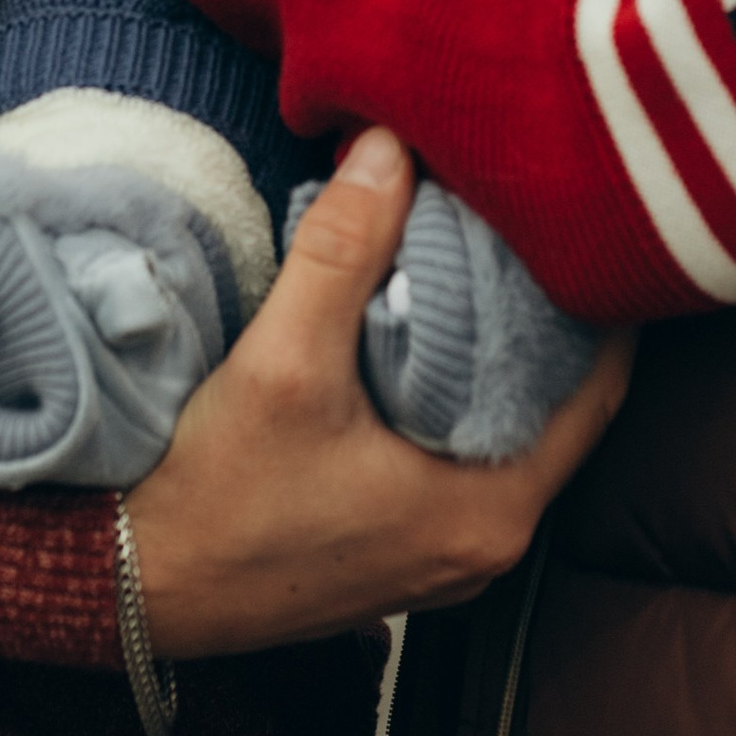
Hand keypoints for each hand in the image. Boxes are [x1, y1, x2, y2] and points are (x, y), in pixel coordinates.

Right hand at [124, 130, 630, 653]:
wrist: (133, 587)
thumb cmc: (213, 498)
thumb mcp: (283, 361)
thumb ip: (344, 251)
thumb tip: (391, 148)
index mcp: (491, 511)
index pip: (599, 393)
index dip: (602, 305)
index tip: (587, 227)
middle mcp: (488, 544)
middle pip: (558, 411)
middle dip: (545, 319)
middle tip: (531, 226)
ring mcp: (446, 555)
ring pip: (508, 433)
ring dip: (496, 355)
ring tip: (481, 264)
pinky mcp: (403, 548)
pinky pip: (464, 457)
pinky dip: (456, 395)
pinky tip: (424, 336)